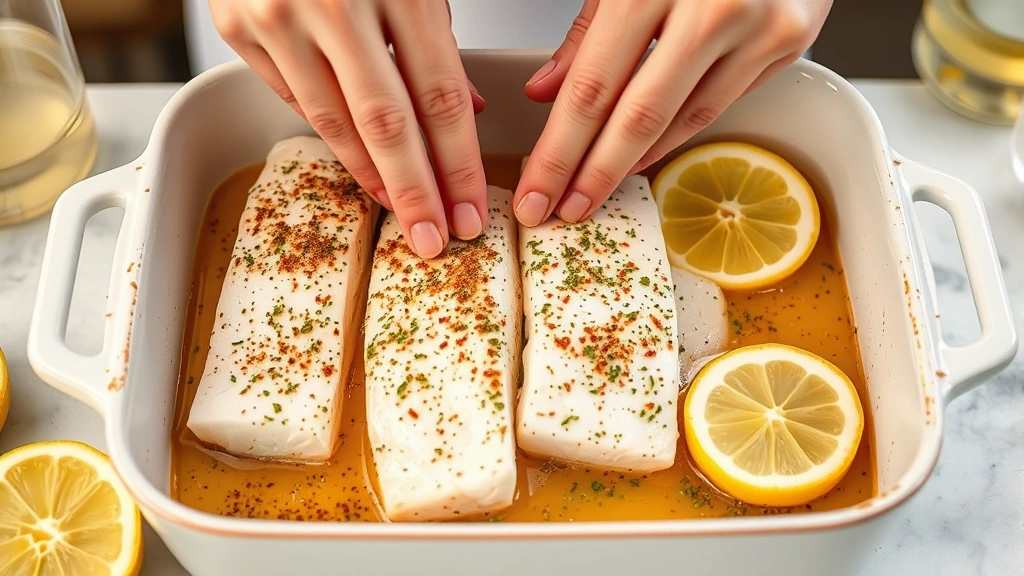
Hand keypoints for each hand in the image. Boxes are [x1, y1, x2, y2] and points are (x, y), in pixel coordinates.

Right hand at [209, 0, 487, 257]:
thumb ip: (437, 36)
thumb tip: (464, 111)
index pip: (439, 95)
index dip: (459, 162)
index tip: (473, 207)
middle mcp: (332, 3)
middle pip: (387, 124)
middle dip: (419, 193)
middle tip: (439, 239)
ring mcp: (277, 16)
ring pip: (334, 122)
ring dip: (372, 177)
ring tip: (401, 213)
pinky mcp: (236, 28)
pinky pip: (293, 99)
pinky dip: (331, 135)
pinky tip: (359, 164)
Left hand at [515, 0, 831, 226]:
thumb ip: (586, 31)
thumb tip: (547, 93)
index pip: (592, 89)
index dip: (559, 151)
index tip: (537, 191)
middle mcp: (711, 8)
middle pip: (637, 118)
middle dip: (592, 176)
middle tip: (562, 211)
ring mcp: (758, 28)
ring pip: (683, 119)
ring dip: (634, 163)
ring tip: (597, 189)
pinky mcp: (790, 41)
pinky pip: (721, 104)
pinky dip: (678, 134)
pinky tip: (646, 153)